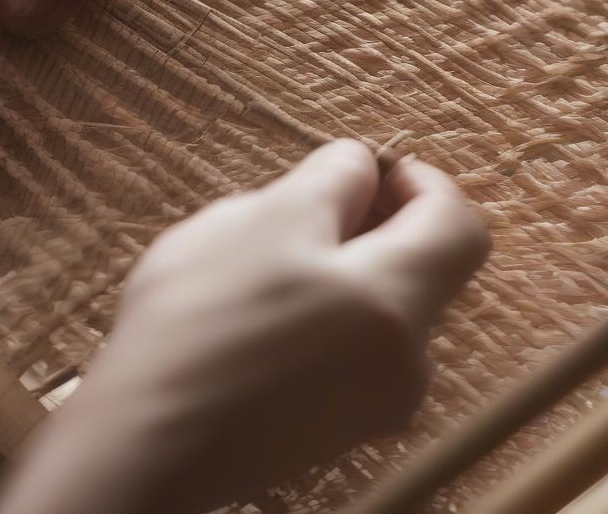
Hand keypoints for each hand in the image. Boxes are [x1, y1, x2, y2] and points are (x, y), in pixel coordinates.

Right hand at [0, 141, 489, 513]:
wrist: (147, 440)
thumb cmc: (202, 320)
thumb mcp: (267, 216)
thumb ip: (332, 180)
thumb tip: (363, 168)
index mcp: (398, 302)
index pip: (460, 225)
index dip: (423, 181)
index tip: (371, 171)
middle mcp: (406, 362)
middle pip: (421, 266)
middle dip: (372, 222)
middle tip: (305, 207)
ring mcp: (373, 401)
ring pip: (379, 303)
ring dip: (341, 266)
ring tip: (265, 261)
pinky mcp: (336, 425)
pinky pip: (353, 345)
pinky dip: (324, 310)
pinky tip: (259, 310)